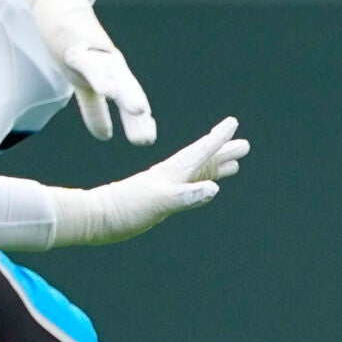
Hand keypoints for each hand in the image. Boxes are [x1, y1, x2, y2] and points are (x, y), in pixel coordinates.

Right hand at [60, 40, 155, 144]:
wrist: (59, 7)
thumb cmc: (75, 48)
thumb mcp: (84, 84)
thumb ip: (95, 110)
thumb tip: (105, 137)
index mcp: (113, 77)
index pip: (128, 101)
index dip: (137, 121)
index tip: (148, 140)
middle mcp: (110, 66)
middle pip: (127, 91)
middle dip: (137, 115)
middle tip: (146, 139)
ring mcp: (94, 54)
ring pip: (113, 76)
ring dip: (126, 94)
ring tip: (140, 111)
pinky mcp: (75, 46)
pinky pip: (87, 63)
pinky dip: (98, 76)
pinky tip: (107, 90)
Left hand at [94, 116, 246, 235]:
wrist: (96, 218)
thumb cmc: (125, 210)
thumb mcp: (159, 203)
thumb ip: (186, 196)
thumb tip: (214, 188)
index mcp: (173, 172)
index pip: (200, 151)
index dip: (218, 139)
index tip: (233, 123)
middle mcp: (171, 176)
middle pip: (203, 160)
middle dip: (224, 152)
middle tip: (245, 145)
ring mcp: (166, 186)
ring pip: (198, 173)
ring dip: (216, 167)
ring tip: (234, 164)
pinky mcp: (161, 199)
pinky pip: (189, 187)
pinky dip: (202, 183)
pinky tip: (206, 186)